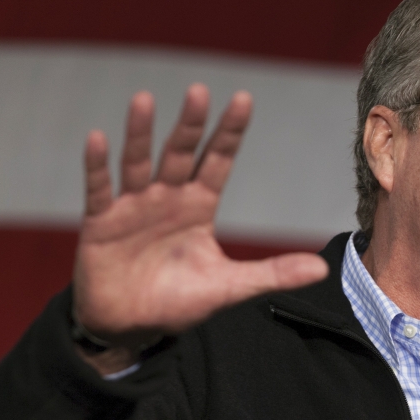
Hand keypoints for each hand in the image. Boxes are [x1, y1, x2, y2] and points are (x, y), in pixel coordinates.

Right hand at [72, 84, 328, 372]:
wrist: (131, 327)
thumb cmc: (179, 302)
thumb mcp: (231, 287)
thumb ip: (273, 273)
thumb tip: (322, 269)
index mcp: (198, 206)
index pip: (217, 162)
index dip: (229, 133)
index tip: (243, 98)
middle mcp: (167, 198)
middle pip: (180, 154)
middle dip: (190, 125)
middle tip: (199, 91)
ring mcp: (132, 207)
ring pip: (138, 163)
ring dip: (140, 133)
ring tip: (144, 99)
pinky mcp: (101, 224)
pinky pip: (98, 191)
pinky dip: (97, 166)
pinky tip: (98, 138)